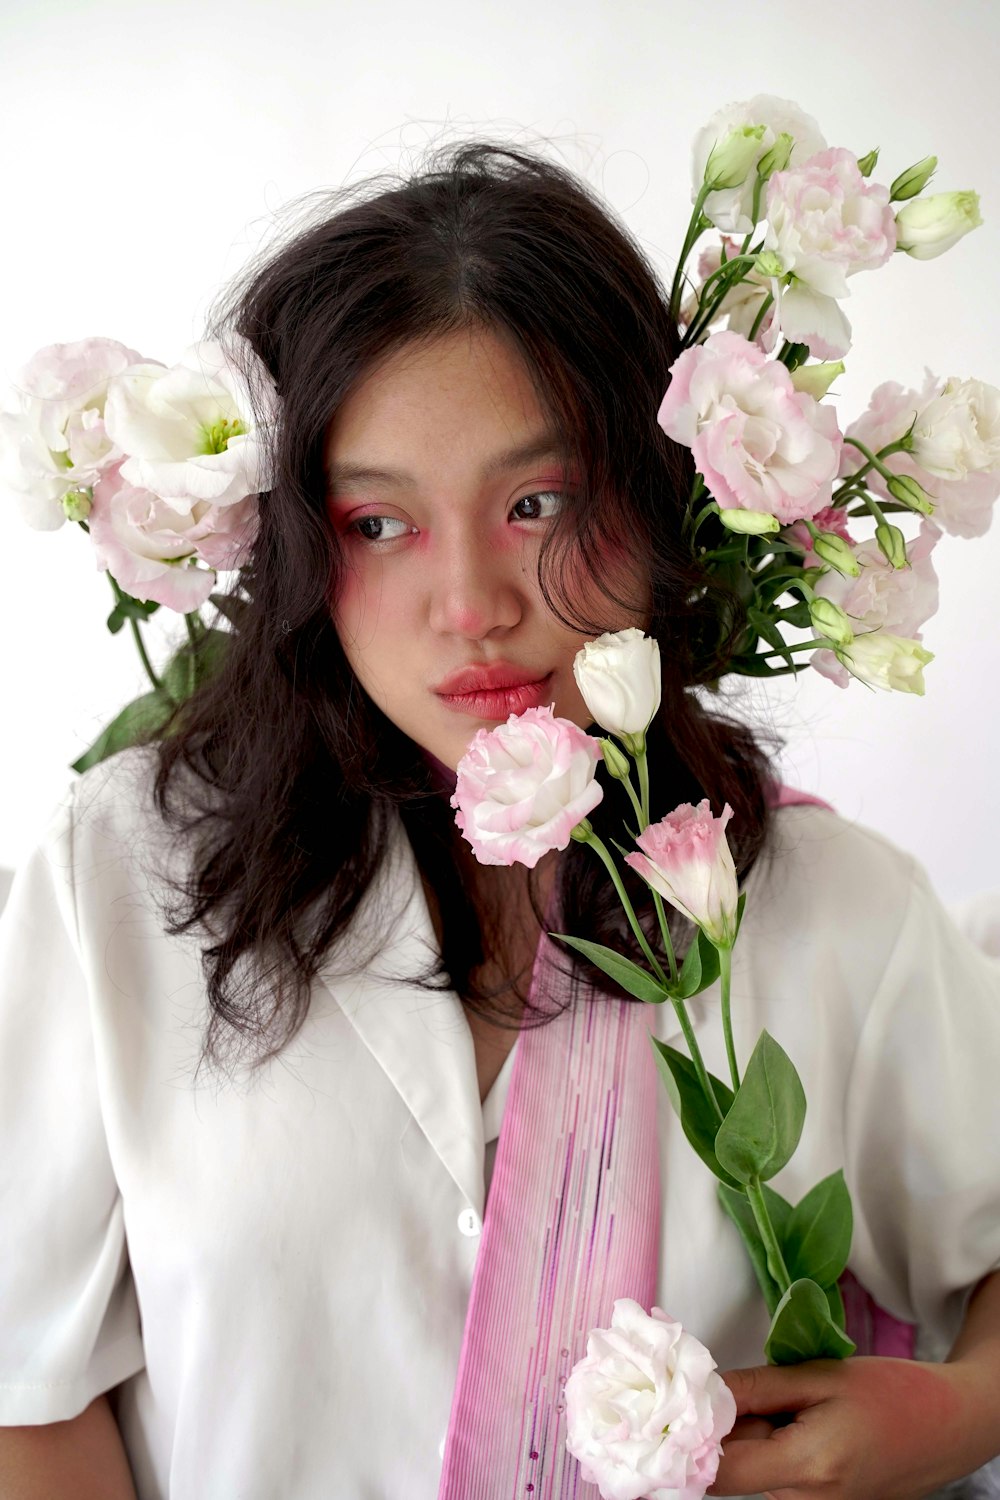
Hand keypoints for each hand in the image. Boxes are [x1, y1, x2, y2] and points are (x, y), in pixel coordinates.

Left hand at [706, 1356, 979, 1498]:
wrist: (948, 1425)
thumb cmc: (891, 1393)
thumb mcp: (820, 1376)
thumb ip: (757, 1388)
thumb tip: (703, 1391)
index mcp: (806, 1468)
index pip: (718, 1471)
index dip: (693, 1436)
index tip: (687, 1398)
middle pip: (733, 1471)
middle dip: (729, 1428)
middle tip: (755, 1388)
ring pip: (752, 1473)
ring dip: (753, 1437)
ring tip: (793, 1406)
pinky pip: (775, 1478)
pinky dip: (773, 1448)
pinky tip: (801, 1424)